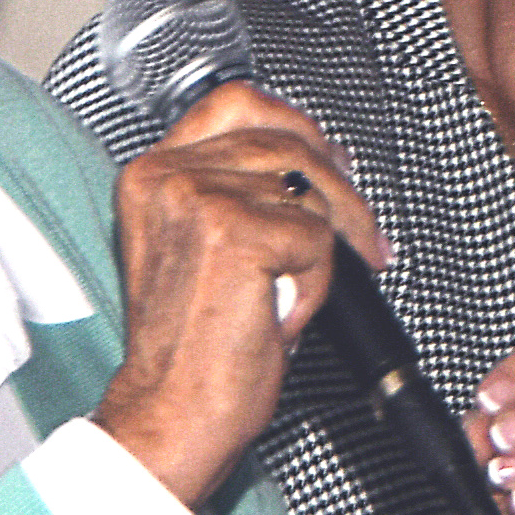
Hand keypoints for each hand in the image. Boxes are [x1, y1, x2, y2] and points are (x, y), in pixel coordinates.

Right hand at [92, 84, 388, 512]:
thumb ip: (239, 192)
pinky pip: (317, 239)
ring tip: (302, 292)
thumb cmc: (193, 347)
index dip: (295, 127)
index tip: (329, 162)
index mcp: (152, 173)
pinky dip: (318, 281)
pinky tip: (284, 313)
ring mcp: (199, 199)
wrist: (171, 411)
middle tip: (362, 238)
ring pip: (309, 189)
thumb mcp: (202, 247)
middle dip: (340, 193)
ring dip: (328, 245)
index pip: (237, 102)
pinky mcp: (236, 233)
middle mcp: (168, 176)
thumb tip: (321, 161)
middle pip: (288, 141)